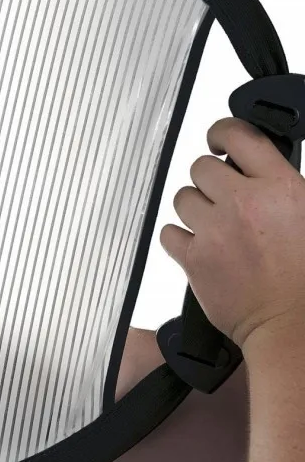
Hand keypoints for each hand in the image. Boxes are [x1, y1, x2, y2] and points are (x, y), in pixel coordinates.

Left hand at [160, 117, 304, 350]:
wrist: (297, 329)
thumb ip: (289, 188)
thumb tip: (270, 173)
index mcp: (281, 188)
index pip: (239, 136)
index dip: (223, 133)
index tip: (219, 141)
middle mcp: (243, 204)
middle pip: (201, 167)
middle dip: (211, 180)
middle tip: (224, 197)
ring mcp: (215, 231)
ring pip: (183, 198)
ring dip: (195, 208)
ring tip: (215, 226)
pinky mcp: (194, 260)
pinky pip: (169, 233)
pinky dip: (179, 238)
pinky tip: (198, 246)